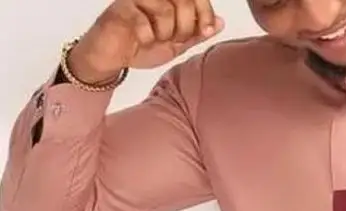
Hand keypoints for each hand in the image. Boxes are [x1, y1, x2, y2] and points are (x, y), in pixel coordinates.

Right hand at [67, 0, 224, 84]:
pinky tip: (142, 41)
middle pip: (183, 0)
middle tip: (175, 38)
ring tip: (156, 39)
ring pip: (166, 9)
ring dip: (166, 33)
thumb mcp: (176, 44)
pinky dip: (147, 37)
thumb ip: (196, 34)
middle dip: (186, 26)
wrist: (111, 57)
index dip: (205, 12)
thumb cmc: (140, 45)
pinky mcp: (121, 8)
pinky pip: (144, 21)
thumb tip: (221, 22)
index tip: (208, 30)